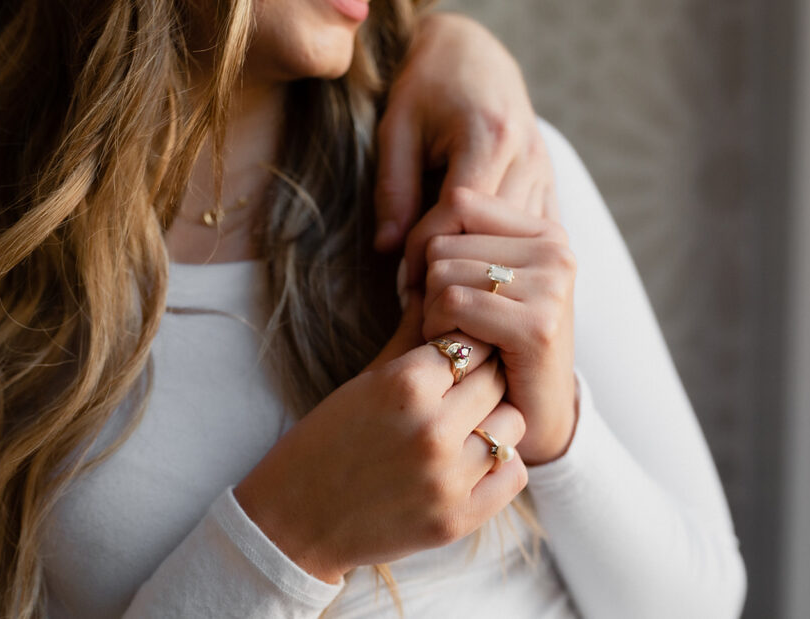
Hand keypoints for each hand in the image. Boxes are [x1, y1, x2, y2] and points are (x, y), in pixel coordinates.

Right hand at [233, 293, 527, 582]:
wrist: (295, 522)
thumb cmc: (324, 442)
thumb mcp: (363, 380)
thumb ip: (409, 335)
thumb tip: (437, 286)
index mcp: (404, 385)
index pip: (471, 341)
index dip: (466, 343)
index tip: (458, 350)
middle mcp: (432, 429)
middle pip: (496, 378)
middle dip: (483, 376)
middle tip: (464, 385)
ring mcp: (448, 478)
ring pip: (512, 424)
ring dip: (494, 418)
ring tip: (468, 422)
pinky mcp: (458, 519)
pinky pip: (514, 474)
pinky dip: (501, 463)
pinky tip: (474, 458)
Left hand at [374, 13, 558, 274]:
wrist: (471, 50)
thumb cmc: (426, 84)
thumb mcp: (397, 128)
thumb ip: (394, 188)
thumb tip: (387, 251)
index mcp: (490, 137)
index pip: (460, 212)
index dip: (428, 248)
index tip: (401, 273)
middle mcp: (528, 156)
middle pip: (496, 232)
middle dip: (458, 266)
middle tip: (422, 295)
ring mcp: (545, 170)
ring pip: (523, 240)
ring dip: (485, 266)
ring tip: (447, 290)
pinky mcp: (550, 180)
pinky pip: (535, 232)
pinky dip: (509, 255)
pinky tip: (481, 272)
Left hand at [421, 187, 577, 464]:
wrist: (536, 418)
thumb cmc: (494, 347)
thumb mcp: (476, 282)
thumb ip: (450, 243)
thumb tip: (391, 232)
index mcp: (544, 229)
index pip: (457, 200)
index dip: (423, 240)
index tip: (424, 284)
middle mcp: (556, 248)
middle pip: (442, 239)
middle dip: (427, 286)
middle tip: (449, 325)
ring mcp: (552, 284)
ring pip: (441, 271)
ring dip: (431, 313)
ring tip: (459, 340)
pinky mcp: (537, 323)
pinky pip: (452, 303)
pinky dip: (438, 331)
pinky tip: (459, 353)